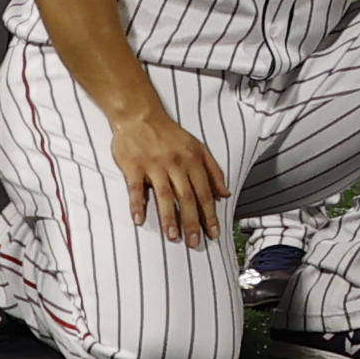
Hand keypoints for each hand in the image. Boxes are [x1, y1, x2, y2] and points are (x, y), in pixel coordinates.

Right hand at [110, 99, 230, 244]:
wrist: (140, 115)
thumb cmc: (171, 134)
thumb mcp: (198, 147)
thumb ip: (213, 170)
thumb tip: (225, 193)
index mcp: (193, 160)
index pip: (205, 192)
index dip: (210, 214)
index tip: (214, 233)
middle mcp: (176, 164)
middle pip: (187, 197)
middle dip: (193, 222)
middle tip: (195, 243)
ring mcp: (154, 165)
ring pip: (164, 195)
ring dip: (169, 218)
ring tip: (173, 237)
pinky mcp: (134, 166)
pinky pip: (136, 188)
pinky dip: (137, 204)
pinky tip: (139, 220)